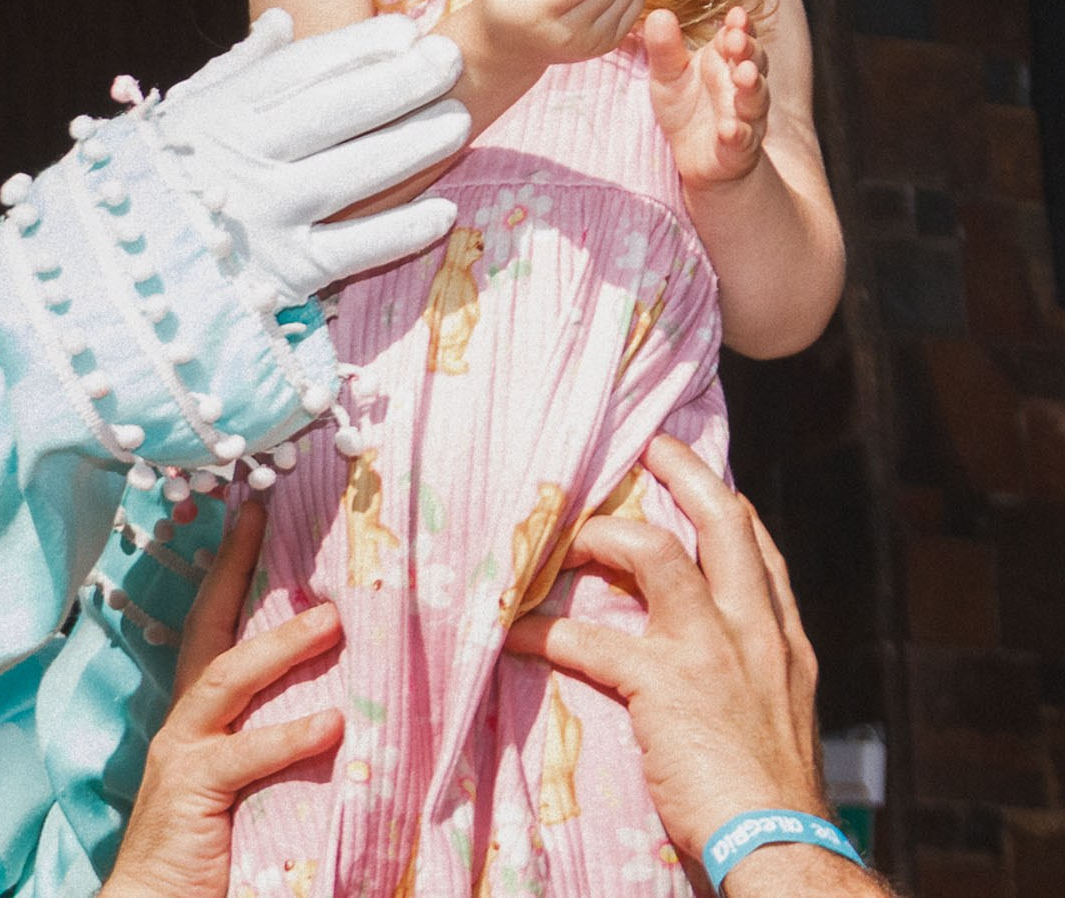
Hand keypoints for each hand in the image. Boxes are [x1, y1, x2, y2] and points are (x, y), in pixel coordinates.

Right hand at [106, 503, 344, 897]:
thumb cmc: (210, 849)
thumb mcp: (247, 781)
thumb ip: (279, 739)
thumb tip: (348, 697)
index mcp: (197, 714)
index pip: (213, 622)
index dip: (231, 565)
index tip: (254, 508)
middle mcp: (184, 720)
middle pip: (207, 625)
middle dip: (234, 567)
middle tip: (267, 514)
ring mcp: (183, 752)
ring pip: (226, 678)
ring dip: (280, 645)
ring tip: (332, 621)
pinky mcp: (192, 790)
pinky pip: (244, 755)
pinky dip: (290, 735)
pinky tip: (334, 725)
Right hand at [159, 11, 470, 303]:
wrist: (116, 266)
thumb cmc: (160, 177)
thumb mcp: (188, 112)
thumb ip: (241, 68)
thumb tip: (284, 21)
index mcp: (221, 113)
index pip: (300, 71)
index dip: (358, 48)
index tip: (407, 32)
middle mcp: (242, 159)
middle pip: (334, 113)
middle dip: (400, 83)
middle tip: (450, 61)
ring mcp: (263, 217)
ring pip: (351, 174)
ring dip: (412, 146)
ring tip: (459, 123)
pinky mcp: (281, 273)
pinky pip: (353, 249)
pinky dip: (401, 231)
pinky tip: (443, 211)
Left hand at [502, 436, 827, 864]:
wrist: (784, 848)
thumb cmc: (772, 800)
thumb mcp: (775, 718)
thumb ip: (746, 675)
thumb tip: (709, 658)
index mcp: (782, 643)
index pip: (758, 550)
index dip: (724, 503)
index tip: (694, 473)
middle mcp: (755, 634)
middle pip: (723, 522)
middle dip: (683, 471)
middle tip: (645, 444)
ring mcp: (713, 653)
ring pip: (655, 553)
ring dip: (600, 538)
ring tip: (561, 541)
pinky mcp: (666, 685)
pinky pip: (586, 638)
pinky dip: (540, 631)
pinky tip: (508, 633)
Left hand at [646, 4, 769, 187]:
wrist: (697, 158)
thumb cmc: (685, 107)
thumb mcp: (667, 76)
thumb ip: (663, 48)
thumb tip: (657, 13)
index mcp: (724, 62)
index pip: (740, 37)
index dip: (741, 26)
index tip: (736, 13)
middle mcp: (741, 86)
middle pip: (753, 63)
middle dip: (748, 50)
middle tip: (736, 38)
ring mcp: (745, 117)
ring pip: (755, 100)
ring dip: (751, 86)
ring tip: (742, 74)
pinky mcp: (739, 149)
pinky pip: (743, 141)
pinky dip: (739, 134)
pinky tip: (730, 129)